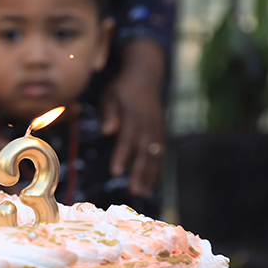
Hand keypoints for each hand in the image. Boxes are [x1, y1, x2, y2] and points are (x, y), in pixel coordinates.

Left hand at [100, 40, 166, 197]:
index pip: (127, 139)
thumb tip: (107, 132)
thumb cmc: (122, 87)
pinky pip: (160, 153)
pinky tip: (152, 184)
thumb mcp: (111, 95)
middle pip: (144, 152)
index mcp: (134, 115)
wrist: (147, 73)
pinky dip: (157, 168)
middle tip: (134, 192)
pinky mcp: (161, 131)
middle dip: (139, 173)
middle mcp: (149, 124)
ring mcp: (157, 128)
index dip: (121, 156)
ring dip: (150, 175)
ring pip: (155, 155)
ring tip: (143, 194)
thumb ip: (109, 113)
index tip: (115, 172)